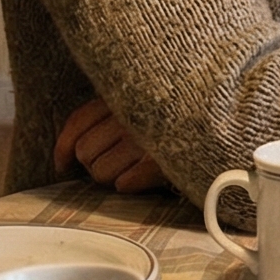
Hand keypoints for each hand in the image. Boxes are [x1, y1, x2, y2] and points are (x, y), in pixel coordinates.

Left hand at [52, 98, 170, 192]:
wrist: (216, 116)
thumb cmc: (173, 111)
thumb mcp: (136, 100)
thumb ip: (105, 114)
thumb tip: (67, 154)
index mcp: (121, 96)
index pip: (78, 122)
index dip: (63, 147)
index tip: (62, 163)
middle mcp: (128, 116)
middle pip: (85, 152)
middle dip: (95, 162)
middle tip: (115, 159)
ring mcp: (143, 139)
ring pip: (101, 172)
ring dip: (113, 174)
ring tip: (133, 165)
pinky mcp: (159, 162)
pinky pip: (125, 184)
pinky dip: (131, 182)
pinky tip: (145, 173)